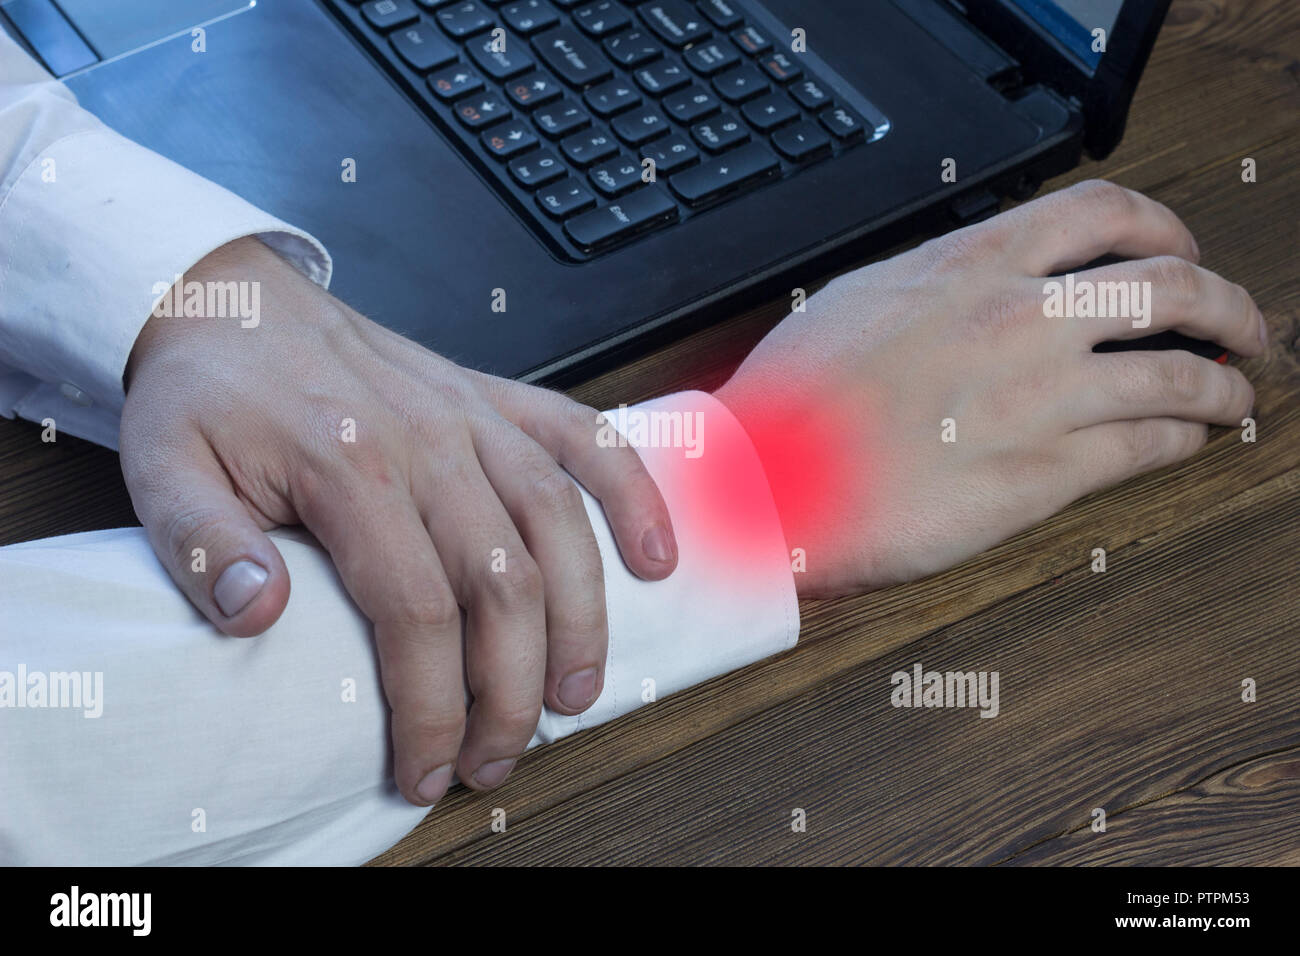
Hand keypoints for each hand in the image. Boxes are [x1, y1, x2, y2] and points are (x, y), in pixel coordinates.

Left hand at [120, 237, 677, 804]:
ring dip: (581, 618)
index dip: (432, 705)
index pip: (415, 611)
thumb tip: (254, 614)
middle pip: (502, 583)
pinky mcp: (495, 397)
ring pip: (558, 525)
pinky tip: (654, 553)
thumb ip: (202, 543)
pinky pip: (584, 436)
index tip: (428, 766)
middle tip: (497, 755)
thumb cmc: (208, 390)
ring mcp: (472, 414)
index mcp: (349, 465)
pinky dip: (630, 493)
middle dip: (510, 689)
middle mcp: (429, 440)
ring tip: (577, 691)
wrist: (233, 298)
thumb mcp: (163, 467)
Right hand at [715, 180, 1264, 596]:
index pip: (1104, 212)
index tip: (1176, 248)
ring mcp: (1038, 398)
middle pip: (1172, 285)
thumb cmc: (797, 398)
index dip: (1163, 227)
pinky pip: (1147, 448)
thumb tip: (976, 276)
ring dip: (1223, 382)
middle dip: (1227, 302)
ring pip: (1180, 373)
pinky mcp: (1040, 475)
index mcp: (970, 266)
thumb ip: (936, 281)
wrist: (771, 481)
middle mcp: (1019, 320)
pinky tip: (1186, 443)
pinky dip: (1185, 440)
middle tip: (1239, 324)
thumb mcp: (860, 301)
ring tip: (1234, 393)